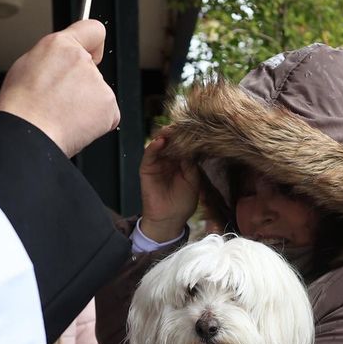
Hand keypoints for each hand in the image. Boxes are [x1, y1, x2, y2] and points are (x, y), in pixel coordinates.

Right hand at [0, 20, 118, 157]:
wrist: (27, 133)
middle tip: (59, 100)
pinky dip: (95, 123)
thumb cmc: (21, 106)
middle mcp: (82, 60)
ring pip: (97, 94)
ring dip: (85, 106)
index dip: (93, 44)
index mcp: (60, 45)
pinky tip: (74, 125)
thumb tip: (60, 63)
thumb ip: (52, 59)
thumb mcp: (26, 65)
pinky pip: (106, 115)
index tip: (92, 52)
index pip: (93, 30)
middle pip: (92, 70)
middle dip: (81, 84)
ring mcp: (98, 84)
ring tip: (61, 115)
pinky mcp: (109, 106)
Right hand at [135, 129, 200, 243]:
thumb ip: (192, 164)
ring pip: (160, 144)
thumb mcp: (193, 180)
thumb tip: (193, 146)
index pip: (184, 144)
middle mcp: (169, 160)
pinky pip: (149, 155)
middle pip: (172, 141)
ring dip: (166, 136)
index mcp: (181, 162)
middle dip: (177, 132)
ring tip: (172, 129)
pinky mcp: (147, 169)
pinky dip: (154, 147)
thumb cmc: (183, 203)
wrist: (169, 220)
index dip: (188, 136)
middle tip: (184, 124)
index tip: (195, 127)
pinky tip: (161, 140)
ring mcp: (157, 163)